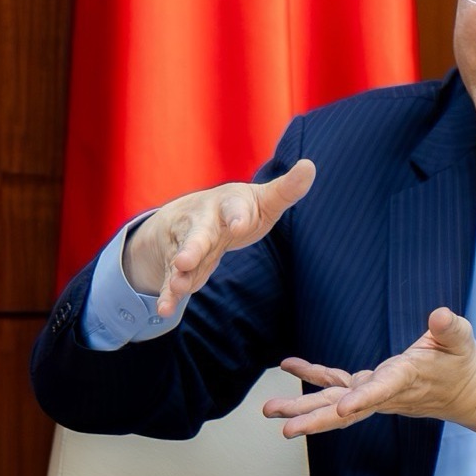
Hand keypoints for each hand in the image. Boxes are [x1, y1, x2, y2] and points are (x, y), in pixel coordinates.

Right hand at [124, 160, 315, 316]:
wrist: (190, 212)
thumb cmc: (238, 208)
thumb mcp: (263, 199)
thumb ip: (286, 189)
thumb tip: (310, 166)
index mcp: (228, 205)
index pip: (233, 209)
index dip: (237, 216)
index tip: (240, 224)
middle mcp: (203, 222)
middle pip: (198, 235)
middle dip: (192, 247)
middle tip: (185, 260)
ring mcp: (187, 244)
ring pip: (181, 259)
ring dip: (178, 274)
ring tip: (177, 288)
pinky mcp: (178, 265)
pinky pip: (172, 279)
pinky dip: (169, 294)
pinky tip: (165, 309)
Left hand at [262, 307, 475, 439]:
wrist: (464, 391)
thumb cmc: (462, 362)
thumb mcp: (462, 340)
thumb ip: (450, 329)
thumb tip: (440, 315)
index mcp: (407, 378)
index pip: (382, 391)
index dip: (362, 399)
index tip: (342, 410)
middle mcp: (385, 392)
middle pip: (346, 412)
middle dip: (315, 419)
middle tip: (285, 428)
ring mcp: (375, 393)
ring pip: (334, 404)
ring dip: (303, 407)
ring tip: (270, 409)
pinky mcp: (370, 386)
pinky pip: (337, 383)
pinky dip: (313, 375)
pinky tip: (290, 366)